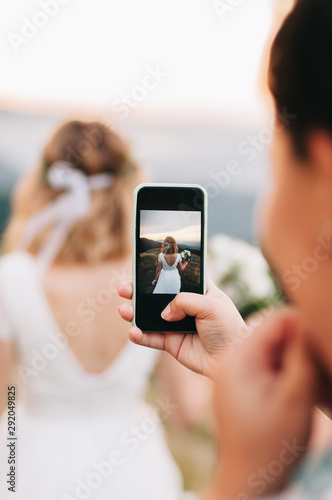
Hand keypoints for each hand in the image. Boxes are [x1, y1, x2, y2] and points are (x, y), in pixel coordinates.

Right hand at [118, 279, 247, 377]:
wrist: (232, 359)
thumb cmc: (229, 328)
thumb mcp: (211, 305)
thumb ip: (184, 302)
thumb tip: (164, 313)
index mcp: (198, 291)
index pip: (175, 276)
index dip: (159, 272)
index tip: (141, 266)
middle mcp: (185, 306)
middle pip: (156, 296)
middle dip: (138, 291)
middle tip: (124, 288)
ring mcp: (176, 324)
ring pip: (149, 316)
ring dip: (134, 312)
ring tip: (123, 310)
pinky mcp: (171, 343)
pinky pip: (151, 338)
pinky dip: (140, 336)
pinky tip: (133, 332)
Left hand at [205, 309, 318, 498]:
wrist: (249, 478)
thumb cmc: (271, 445)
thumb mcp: (294, 397)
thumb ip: (300, 354)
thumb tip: (305, 319)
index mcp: (238, 358)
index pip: (274, 320)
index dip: (302, 327)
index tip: (316, 348)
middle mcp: (230, 359)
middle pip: (272, 332)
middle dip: (298, 347)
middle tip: (312, 375)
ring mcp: (234, 370)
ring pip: (272, 348)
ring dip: (293, 362)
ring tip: (303, 388)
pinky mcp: (240, 381)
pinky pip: (266, 363)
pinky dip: (284, 373)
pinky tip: (293, 392)